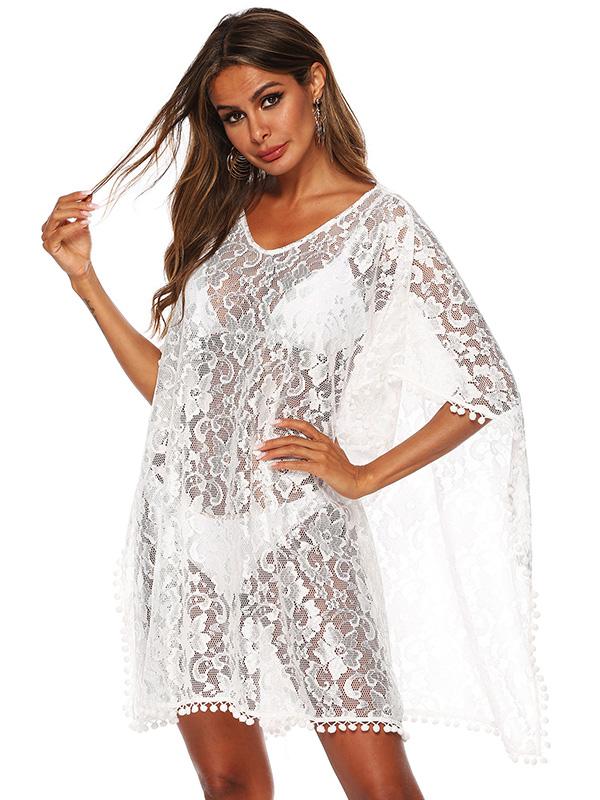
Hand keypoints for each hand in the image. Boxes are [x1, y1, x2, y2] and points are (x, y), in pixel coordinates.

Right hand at [41, 189, 99, 279]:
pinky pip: (59, 232)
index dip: (74, 196)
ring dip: (75, 212)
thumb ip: (83, 211)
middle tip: (93, 205)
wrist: (83, 265)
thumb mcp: (84, 224)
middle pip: (59, 207)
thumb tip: (88, 195)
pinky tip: (85, 223)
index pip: (61, 202)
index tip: (89, 192)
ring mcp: (46, 235)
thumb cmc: (81, 247)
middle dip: (77, 204)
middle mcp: (47, 226)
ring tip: (89, 214)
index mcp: (53, 220)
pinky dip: (73, 226)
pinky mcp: (49, 245)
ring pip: (57, 216)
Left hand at [255, 417, 369, 499]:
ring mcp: (321, 455)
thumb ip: (326, 446)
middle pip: (292, 439)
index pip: (304, 426)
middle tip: (259, 446)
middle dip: (272, 442)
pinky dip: (284, 464)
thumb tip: (320, 440)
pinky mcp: (320, 468)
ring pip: (292, 449)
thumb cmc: (346, 469)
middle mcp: (321, 445)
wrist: (359, 480)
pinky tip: (274, 466)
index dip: (288, 422)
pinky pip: (298, 464)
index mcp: (324, 439)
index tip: (273, 423)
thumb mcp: (336, 452)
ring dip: (274, 453)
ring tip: (262, 456)